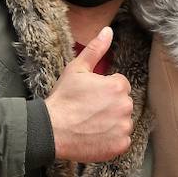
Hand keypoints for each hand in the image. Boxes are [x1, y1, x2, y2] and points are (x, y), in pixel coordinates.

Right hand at [47, 27, 133, 162]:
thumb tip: (108, 31)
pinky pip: (122, 140)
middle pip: (123, 104)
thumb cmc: (63, 99)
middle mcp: (126, 106)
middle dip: (110, 106)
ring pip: (123, 122)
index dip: (104, 90)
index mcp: (118, 86)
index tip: (90, 97)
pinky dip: (112, 140)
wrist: (51, 130)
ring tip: (91, 124)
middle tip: (89, 111)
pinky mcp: (120, 145)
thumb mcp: (77, 69)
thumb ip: (96, 49)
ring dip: (112, 123)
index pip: (120, 85)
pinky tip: (95, 136)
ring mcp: (124, 127)